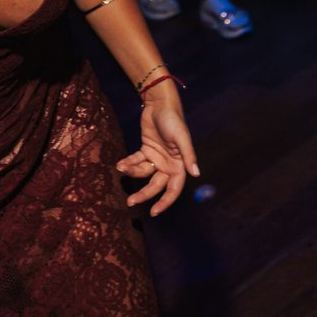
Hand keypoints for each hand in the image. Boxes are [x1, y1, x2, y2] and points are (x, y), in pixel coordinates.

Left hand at [115, 93, 198, 216]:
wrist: (159, 104)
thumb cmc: (173, 120)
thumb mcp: (181, 137)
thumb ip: (188, 156)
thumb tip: (196, 174)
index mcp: (179, 165)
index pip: (173, 189)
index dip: (165, 202)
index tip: (154, 212)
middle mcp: (168, 164)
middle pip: (155, 186)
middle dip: (144, 194)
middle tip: (130, 201)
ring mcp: (156, 158)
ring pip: (143, 174)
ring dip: (132, 173)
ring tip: (122, 168)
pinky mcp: (146, 150)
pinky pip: (136, 161)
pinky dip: (129, 163)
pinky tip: (120, 164)